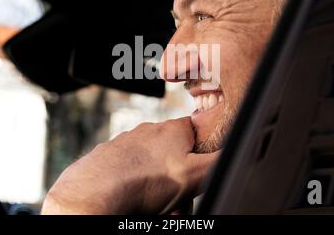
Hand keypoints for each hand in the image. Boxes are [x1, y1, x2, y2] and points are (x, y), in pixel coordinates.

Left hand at [41, 117, 219, 214]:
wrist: (95, 191)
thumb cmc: (143, 181)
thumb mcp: (194, 174)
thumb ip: (218, 160)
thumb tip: (238, 149)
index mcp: (173, 129)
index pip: (198, 134)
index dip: (201, 157)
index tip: (196, 174)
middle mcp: (150, 131)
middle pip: (176, 154)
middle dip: (179, 178)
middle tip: (175, 200)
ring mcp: (128, 141)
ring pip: (154, 164)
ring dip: (159, 184)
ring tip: (154, 203)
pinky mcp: (112, 155)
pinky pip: (132, 170)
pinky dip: (136, 183)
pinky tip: (135, 196)